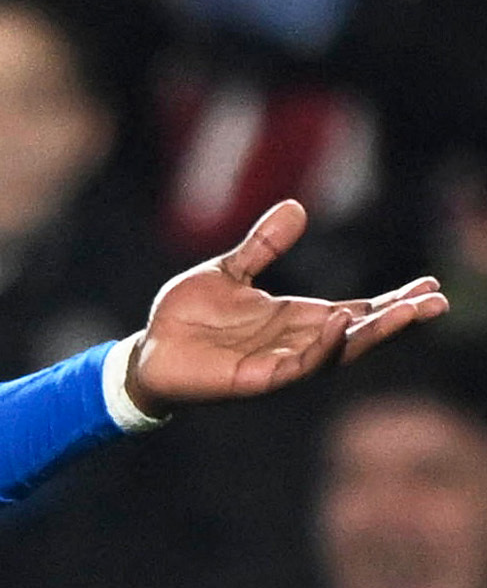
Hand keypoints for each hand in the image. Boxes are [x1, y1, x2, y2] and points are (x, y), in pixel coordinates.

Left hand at [126, 199, 447, 415]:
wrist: (148, 350)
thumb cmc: (187, 317)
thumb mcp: (229, 271)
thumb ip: (262, 245)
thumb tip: (297, 207)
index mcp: (296, 318)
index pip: (356, 312)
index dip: (393, 302)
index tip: (430, 287)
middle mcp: (296, 343)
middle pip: (359, 333)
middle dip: (399, 320)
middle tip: (439, 303)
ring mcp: (280, 363)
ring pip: (338, 351)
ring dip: (373, 334)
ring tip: (407, 312)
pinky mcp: (257, 380)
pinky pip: (298, 366)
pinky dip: (321, 347)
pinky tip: (338, 324)